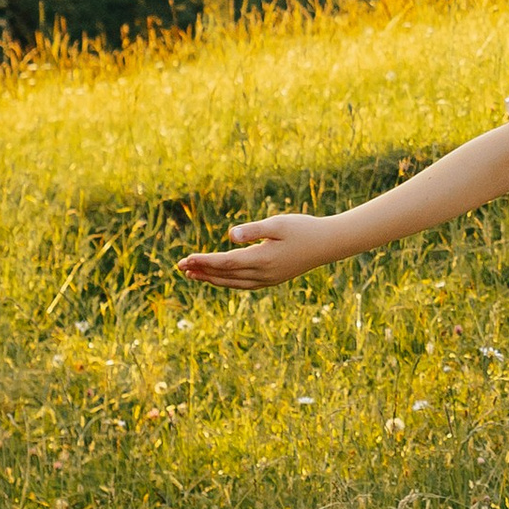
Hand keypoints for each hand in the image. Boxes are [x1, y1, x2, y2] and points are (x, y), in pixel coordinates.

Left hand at [178, 214, 338, 291]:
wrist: (327, 244)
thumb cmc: (303, 228)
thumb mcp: (277, 223)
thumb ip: (253, 230)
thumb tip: (230, 235)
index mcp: (263, 259)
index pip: (226, 262)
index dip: (205, 261)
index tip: (186, 258)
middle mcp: (263, 274)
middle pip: (225, 275)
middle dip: (202, 271)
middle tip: (180, 267)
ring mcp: (268, 279)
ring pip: (233, 283)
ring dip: (211, 279)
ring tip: (193, 274)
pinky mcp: (272, 279)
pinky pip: (243, 285)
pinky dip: (227, 282)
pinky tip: (218, 278)